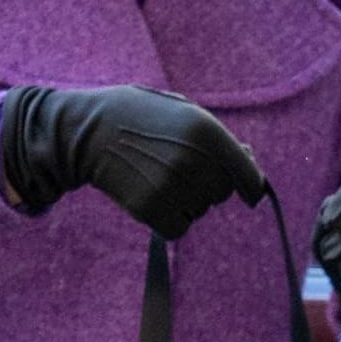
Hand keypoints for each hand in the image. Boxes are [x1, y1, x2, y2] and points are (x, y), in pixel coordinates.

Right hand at [0, 85, 266, 238]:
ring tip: (158, 176)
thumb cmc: (142, 117)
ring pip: (200, 211)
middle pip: (222, 193)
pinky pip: (178, 228)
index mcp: (206, 130)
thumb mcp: (184, 113)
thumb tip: (250, 163)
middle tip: (179, 167)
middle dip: (209, 184)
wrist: (88, 130)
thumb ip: (218, 138)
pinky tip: (154, 199)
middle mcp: (192, 158)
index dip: (252, 186)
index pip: (247, 175)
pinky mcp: (148, 207)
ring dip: (187, 201)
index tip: (251, 195)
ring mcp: (170, 184)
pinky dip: (170, 220)